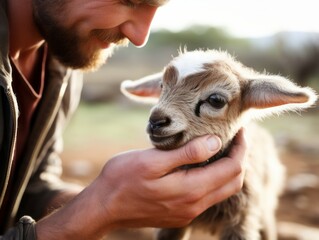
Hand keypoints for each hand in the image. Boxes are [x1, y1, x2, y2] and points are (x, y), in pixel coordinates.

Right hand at [36, 129, 246, 239]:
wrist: (103, 207)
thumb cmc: (122, 179)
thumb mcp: (153, 160)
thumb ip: (187, 153)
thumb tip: (215, 141)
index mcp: (190, 190)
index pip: (232, 168)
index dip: (241, 148)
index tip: (239, 130)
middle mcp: (194, 205)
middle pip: (233, 181)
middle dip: (238, 158)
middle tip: (233, 138)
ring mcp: (188, 212)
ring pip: (222, 190)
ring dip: (227, 169)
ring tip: (221, 148)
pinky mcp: (180, 213)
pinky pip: (208, 196)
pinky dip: (214, 178)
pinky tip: (202, 164)